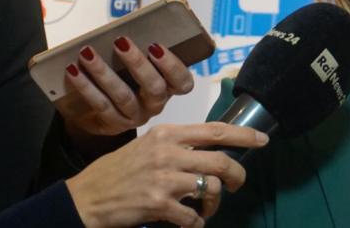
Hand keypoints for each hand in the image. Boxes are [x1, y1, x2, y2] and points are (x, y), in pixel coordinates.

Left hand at [64, 37, 195, 138]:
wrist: (99, 112)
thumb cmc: (125, 79)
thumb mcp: (137, 67)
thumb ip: (139, 53)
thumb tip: (123, 34)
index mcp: (169, 88)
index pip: (182, 82)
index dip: (172, 66)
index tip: (155, 46)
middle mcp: (155, 105)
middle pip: (154, 87)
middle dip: (136, 63)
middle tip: (120, 42)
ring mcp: (135, 117)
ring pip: (122, 95)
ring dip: (103, 72)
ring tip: (87, 53)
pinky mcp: (113, 125)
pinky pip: (99, 104)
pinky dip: (85, 85)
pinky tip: (73, 70)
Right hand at [65, 122, 268, 227]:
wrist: (86, 198)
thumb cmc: (118, 170)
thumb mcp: (148, 145)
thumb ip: (177, 144)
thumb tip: (210, 149)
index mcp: (168, 134)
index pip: (215, 130)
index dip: (244, 135)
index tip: (263, 139)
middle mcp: (168, 153)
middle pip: (221, 161)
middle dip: (238, 174)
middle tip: (238, 182)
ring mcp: (164, 179)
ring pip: (211, 188)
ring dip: (216, 201)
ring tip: (208, 207)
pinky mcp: (158, 205)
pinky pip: (193, 216)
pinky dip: (198, 222)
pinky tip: (192, 222)